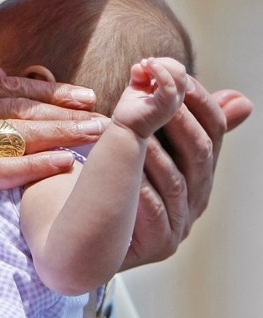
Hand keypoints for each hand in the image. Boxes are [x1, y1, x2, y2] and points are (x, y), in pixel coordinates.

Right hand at [0, 74, 102, 237]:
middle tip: (101, 116)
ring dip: (60, 133)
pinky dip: (33, 167)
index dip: (47, 90)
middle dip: (64, 110)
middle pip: (16, 106)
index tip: (80, 96)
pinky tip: (63, 166)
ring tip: (96, 136)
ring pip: (14, 133)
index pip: (3, 87)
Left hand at [111, 57, 186, 138]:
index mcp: (172, 91)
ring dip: (161, 65)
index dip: (163, 62)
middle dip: (163, 62)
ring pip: (179, 76)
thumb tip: (141, 63)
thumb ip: (141, 74)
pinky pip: (169, 85)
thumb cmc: (132, 109)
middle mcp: (176, 97)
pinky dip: (160, 72)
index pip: (177, 70)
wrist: (125, 129)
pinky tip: (147, 66)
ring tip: (145, 64)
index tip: (145, 63)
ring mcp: (173, 102)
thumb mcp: (137, 87)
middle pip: (180, 71)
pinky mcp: (166, 106)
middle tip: (145, 63)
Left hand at [123, 81, 252, 268]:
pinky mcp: (157, 246)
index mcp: (199, 172)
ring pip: (176, 182)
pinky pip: (153, 213)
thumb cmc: (111, 183)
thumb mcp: (144, 147)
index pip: (214, 131)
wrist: (78, 234)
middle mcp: (196, 199)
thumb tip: (241, 99)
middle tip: (155, 92)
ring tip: (135, 127)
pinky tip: (126, 172)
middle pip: (200, 153)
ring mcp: (179, 225)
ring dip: (155, 151)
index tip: (171, 72)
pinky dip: (141, 189)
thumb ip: (175, 120)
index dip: (197, 100)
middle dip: (177, 118)